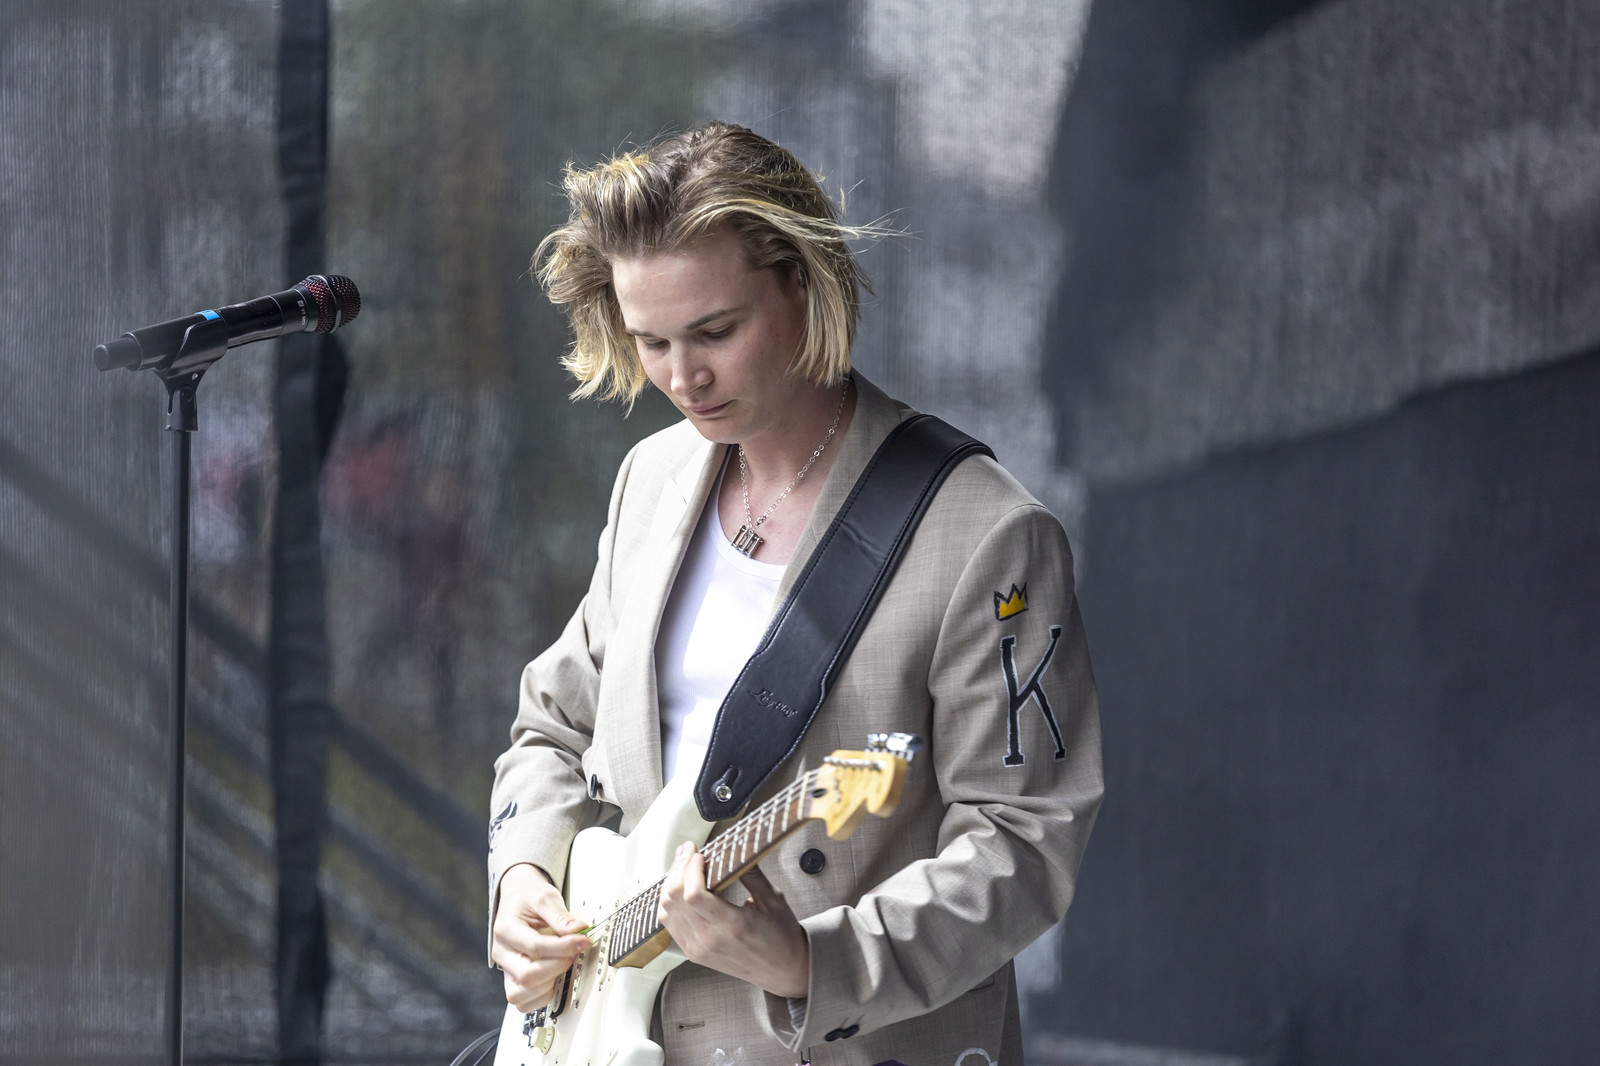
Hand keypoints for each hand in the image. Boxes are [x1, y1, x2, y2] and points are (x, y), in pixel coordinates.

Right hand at [491, 863, 590, 1012]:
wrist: (517, 898)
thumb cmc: (528, 898)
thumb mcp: (545, 897)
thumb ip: (561, 916)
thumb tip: (578, 931)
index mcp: (505, 929)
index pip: (535, 946)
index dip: (563, 947)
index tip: (582, 941)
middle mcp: (501, 953)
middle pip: (527, 975)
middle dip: (557, 966)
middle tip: (573, 953)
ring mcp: (506, 969)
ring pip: (521, 994)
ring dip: (548, 984)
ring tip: (561, 964)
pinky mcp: (512, 979)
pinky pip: (522, 1002)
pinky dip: (541, 995)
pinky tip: (553, 978)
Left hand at [657, 842, 810, 998]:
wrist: (783, 971)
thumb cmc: (781, 938)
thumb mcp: (773, 900)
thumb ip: (751, 873)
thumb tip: (735, 848)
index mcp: (731, 926)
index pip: (693, 895)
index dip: (690, 869)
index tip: (700, 853)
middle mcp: (709, 940)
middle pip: (674, 899)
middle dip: (678, 868)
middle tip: (688, 850)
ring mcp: (697, 949)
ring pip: (666, 910)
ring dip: (670, 883)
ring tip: (682, 864)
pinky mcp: (693, 953)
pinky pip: (669, 923)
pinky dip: (670, 902)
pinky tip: (679, 887)